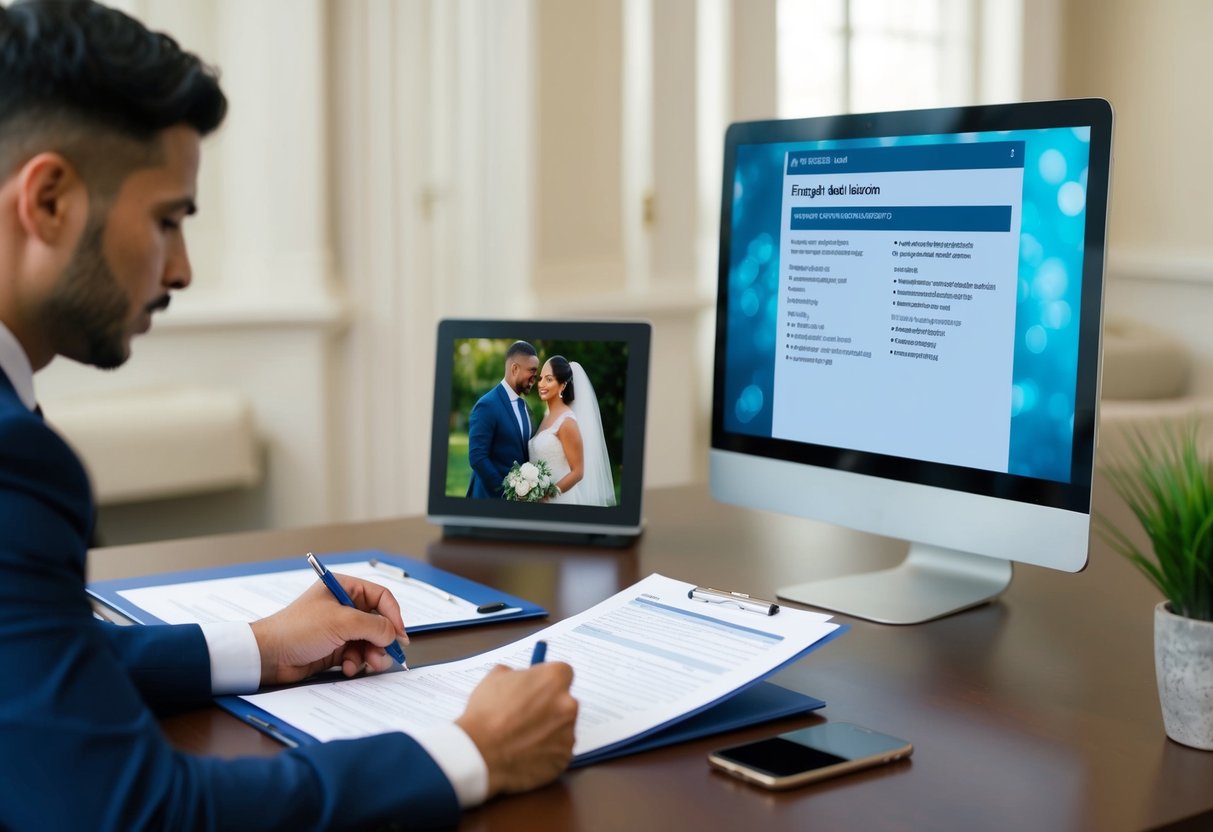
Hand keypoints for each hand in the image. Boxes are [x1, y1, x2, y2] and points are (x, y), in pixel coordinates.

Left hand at [250, 574, 407, 685]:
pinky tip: (349, 668)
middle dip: (382, 640)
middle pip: (378, 622)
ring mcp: (339, 628)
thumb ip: (374, 626)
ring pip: (369, 641)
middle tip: (385, 655)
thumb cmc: (298, 629)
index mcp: (344, 588)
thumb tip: (394, 634)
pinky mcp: (335, 648)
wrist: (269, 655)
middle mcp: (344, 606)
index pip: (381, 597)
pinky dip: (357, 663)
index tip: (400, 635)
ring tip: (369, 664)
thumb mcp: (341, 622)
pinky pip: (357, 654)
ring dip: (371, 654)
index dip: (393, 615)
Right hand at [456, 663, 577, 796]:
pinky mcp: (564, 758)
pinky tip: (526, 753)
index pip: (562, 673)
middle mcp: (568, 704)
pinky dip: (546, 753)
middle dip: (549, 707)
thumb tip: (521, 678)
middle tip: (527, 716)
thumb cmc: (485, 714)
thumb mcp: (495, 678)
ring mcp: (568, 733)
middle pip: (565, 702)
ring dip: (548, 731)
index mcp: (553, 679)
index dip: (547, 682)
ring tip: (522, 738)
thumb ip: (516, 674)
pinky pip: (558, 752)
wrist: (478, 753)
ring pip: (562, 728)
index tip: (538, 690)